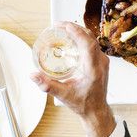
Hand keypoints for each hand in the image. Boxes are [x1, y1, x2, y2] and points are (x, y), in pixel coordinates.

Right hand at [31, 22, 113, 136]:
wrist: (97, 111)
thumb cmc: (83, 104)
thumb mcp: (63, 95)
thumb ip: (47, 85)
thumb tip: (33, 75)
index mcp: (93, 70)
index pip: (88, 45)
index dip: (77, 33)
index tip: (65, 26)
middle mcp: (101, 64)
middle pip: (90, 38)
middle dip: (74, 28)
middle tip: (58, 25)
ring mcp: (103, 61)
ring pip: (92, 39)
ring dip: (78, 31)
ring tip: (63, 29)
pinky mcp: (101, 61)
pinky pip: (92, 44)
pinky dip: (82, 38)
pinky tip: (71, 38)